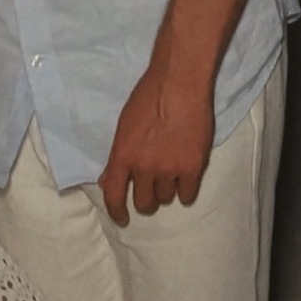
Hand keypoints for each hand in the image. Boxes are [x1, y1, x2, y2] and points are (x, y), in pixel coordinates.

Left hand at [97, 65, 215, 226]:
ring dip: (166, 190)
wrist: (180, 82)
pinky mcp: (193, 167)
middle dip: (146, 198)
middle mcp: (144, 167)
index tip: (122, 218)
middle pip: (144, 203)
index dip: (117, 212)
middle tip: (151, 187)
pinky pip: (187, 195)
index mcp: (122, 155)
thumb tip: (107, 181)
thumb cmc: (149, 96)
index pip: (114, 196)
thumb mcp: (124, 125)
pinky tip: (185, 177)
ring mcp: (170, 169)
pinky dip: (185, 189)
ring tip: (171, 171)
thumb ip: (117, 156)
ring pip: (166, 198)